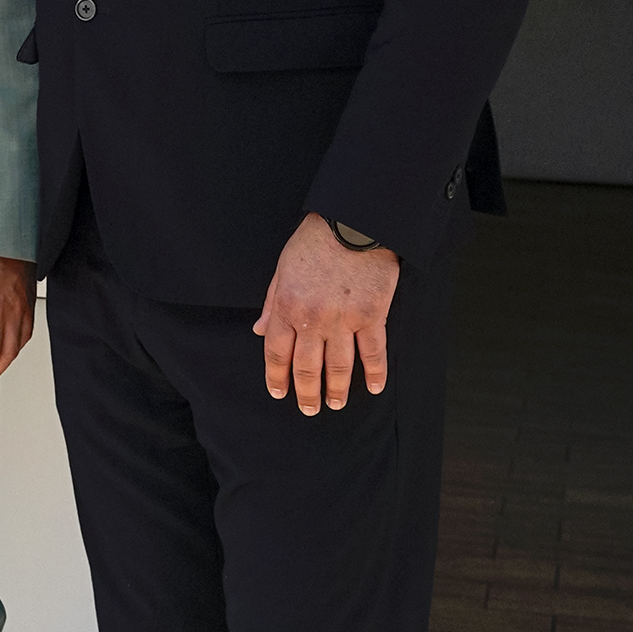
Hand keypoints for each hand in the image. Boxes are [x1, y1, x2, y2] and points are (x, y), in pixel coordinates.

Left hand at [253, 213, 398, 414]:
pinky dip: (375, 373)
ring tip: (336, 403)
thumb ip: (271, 303)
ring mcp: (343, 320)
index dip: (277, 377)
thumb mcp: (282, 268)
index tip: (279, 392)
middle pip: (306, 367)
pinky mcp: (371, 315)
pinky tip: (374, 388)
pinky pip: (373, 352)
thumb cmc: (314, 241)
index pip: (276, 353)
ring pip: (338, 366)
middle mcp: (312, 320)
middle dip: (306, 393)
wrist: (352, 222)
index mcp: (286, 307)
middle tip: (309, 409)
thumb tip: (258, 330)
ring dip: (337, 389)